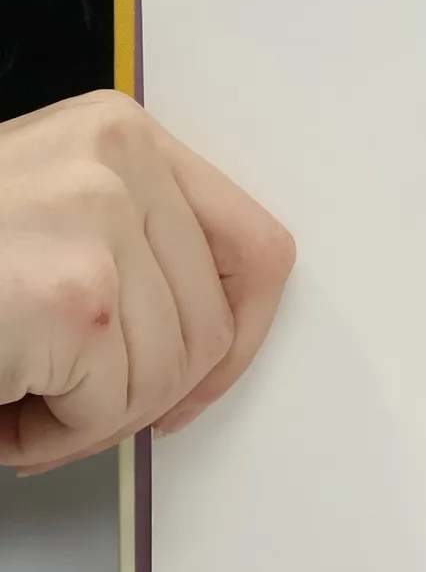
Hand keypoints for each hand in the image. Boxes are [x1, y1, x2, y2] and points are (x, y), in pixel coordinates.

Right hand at [0, 93, 294, 471]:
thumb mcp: (47, 214)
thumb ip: (133, 243)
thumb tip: (215, 340)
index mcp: (120, 135)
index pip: (255, 249)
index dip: (240, 335)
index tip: (202, 377)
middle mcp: (118, 162)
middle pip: (214, 328)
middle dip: (147, 391)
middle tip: (68, 398)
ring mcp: (97, 224)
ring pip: (168, 377)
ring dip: (92, 417)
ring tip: (18, 390)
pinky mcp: (75, 297)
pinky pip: (113, 408)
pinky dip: (55, 436)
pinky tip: (5, 407)